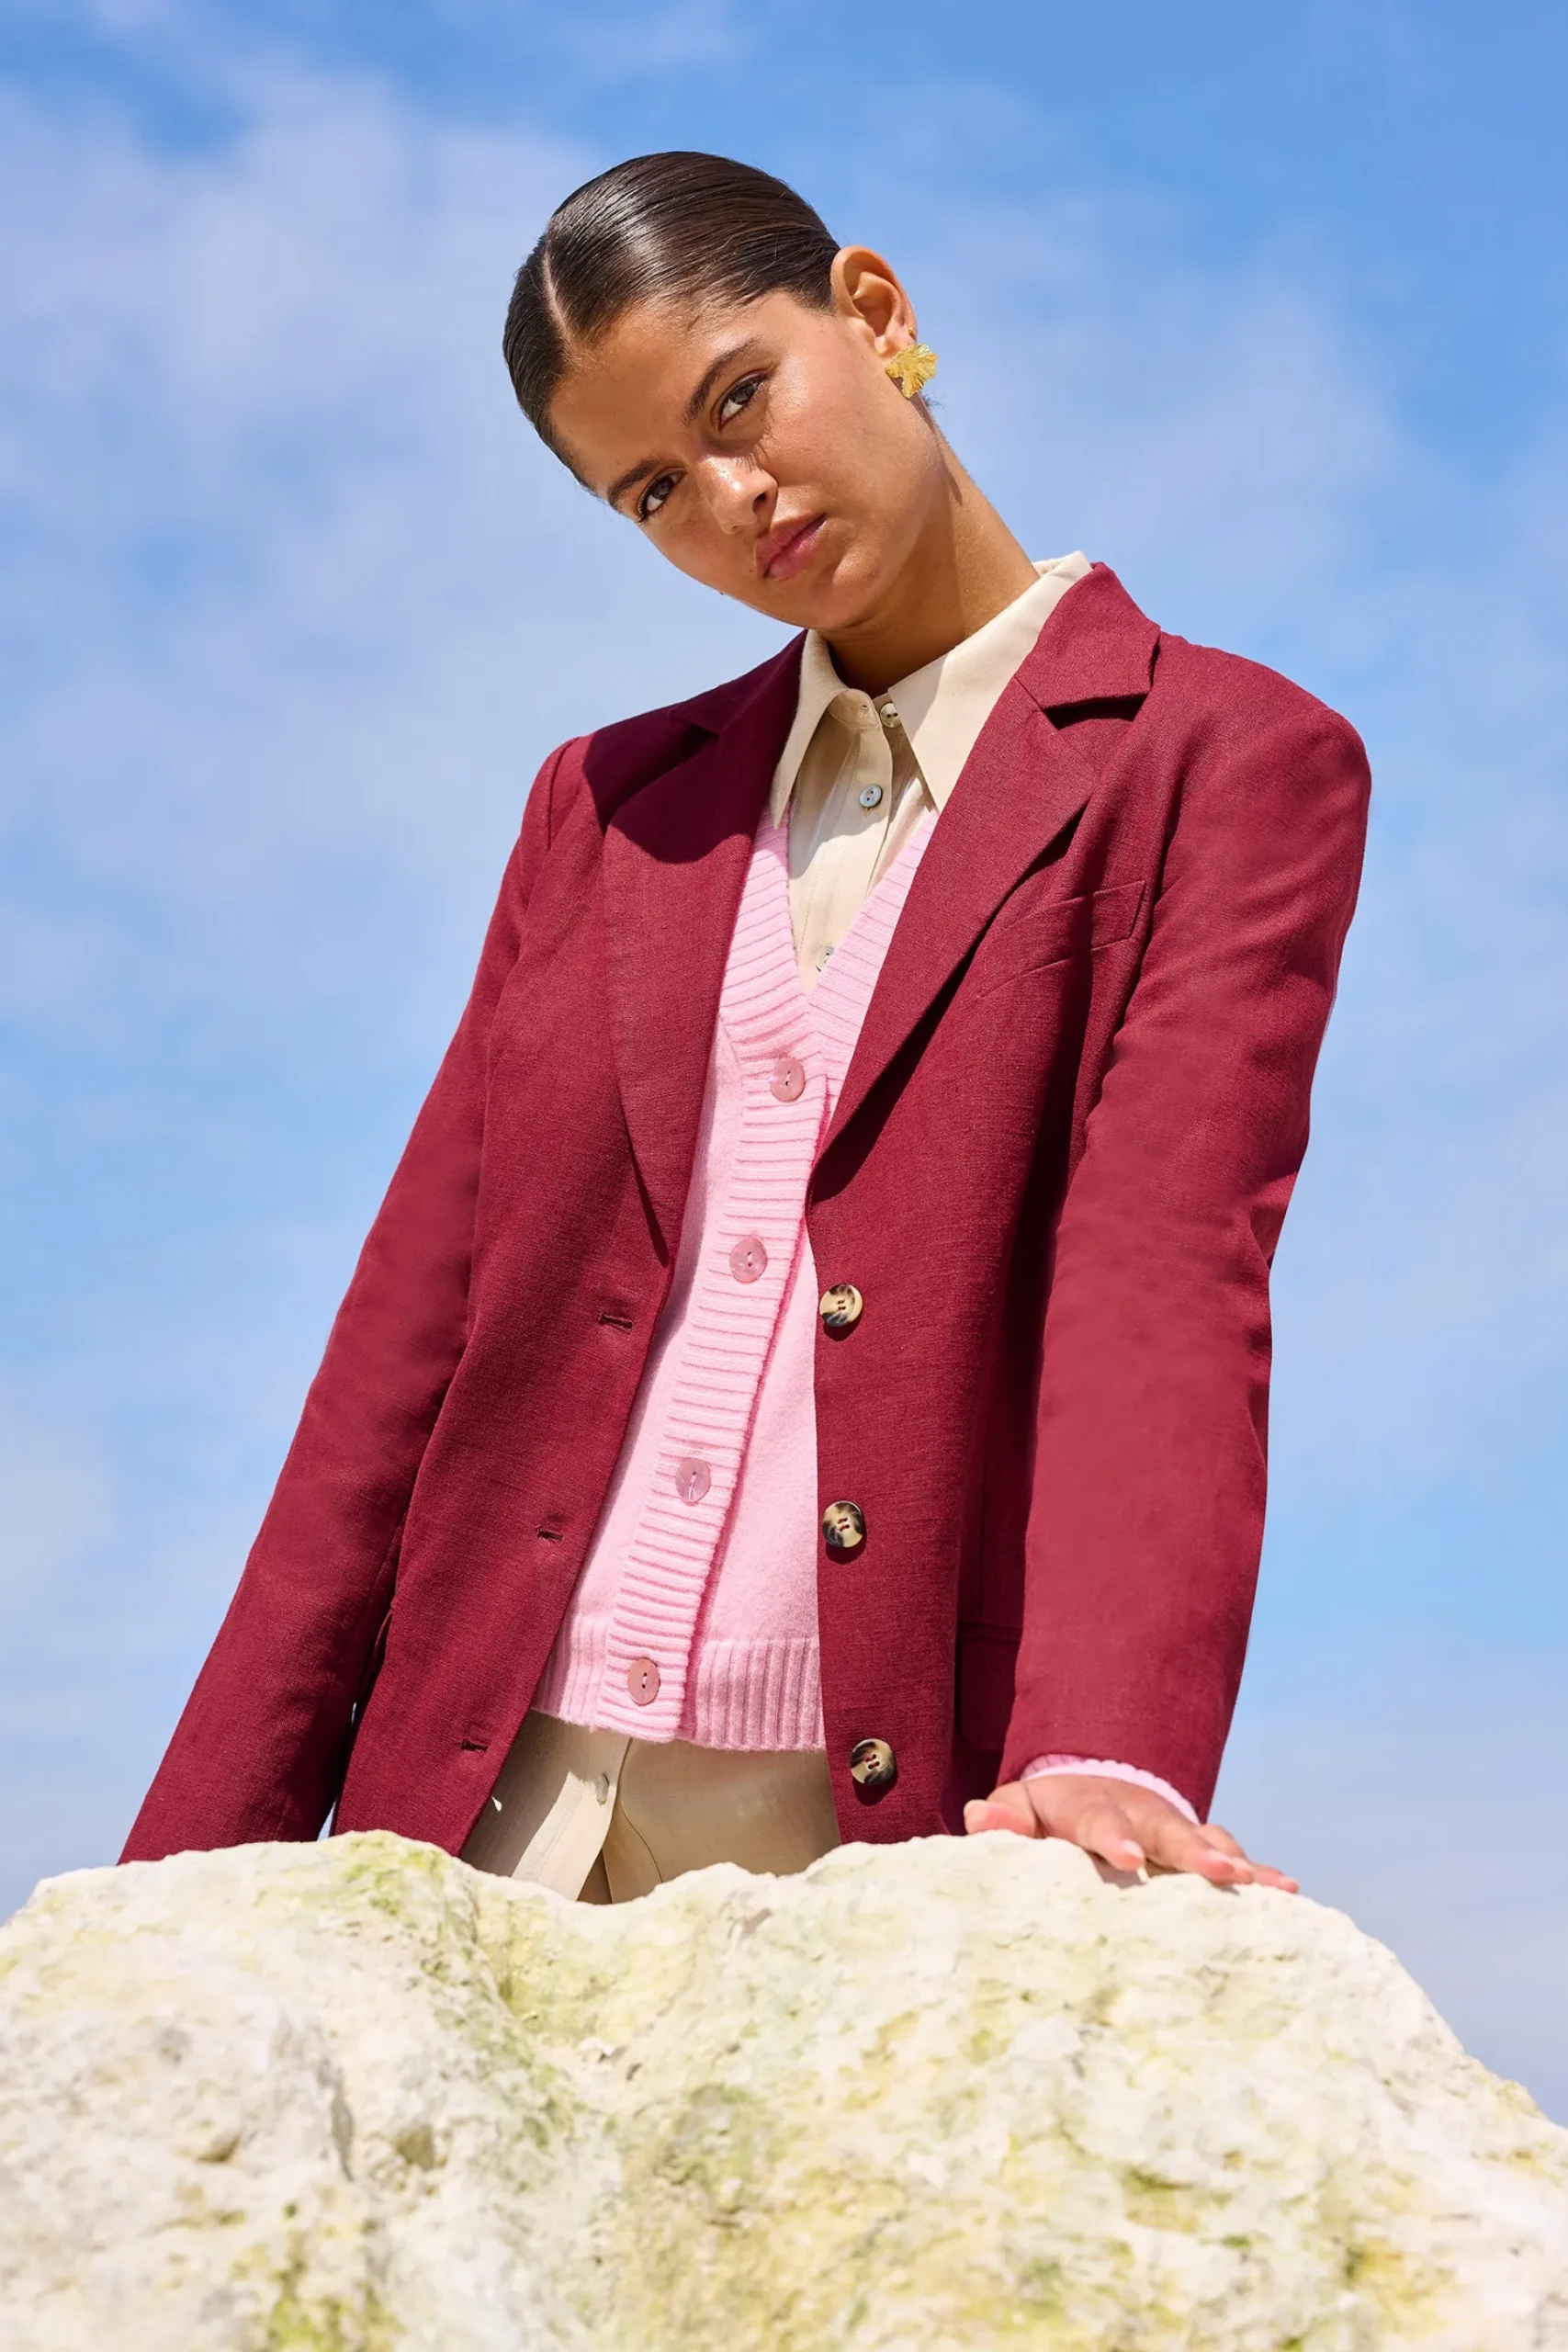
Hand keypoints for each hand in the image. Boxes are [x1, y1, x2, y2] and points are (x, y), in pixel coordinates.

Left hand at [963, 1773, 1297, 1891]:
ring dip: (1238, 1863)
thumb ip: (1000, 1818)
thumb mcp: (1016, 1807)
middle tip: (1224, 1876)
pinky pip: (1231, 1857)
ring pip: (1209, 1841)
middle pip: (1169, 1830)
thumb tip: (978, 1819)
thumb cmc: (1044, 1814)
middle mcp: (1140, 1813)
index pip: (1099, 1820)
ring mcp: (1174, 1828)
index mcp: (1088, 1806)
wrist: (1088, 1785)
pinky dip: (1259, 1874)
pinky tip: (1289, 1894)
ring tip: (1273, 1887)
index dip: (1113, 1838)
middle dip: (1196, 1853)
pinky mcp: (1197, 1847)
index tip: (1128, 1860)